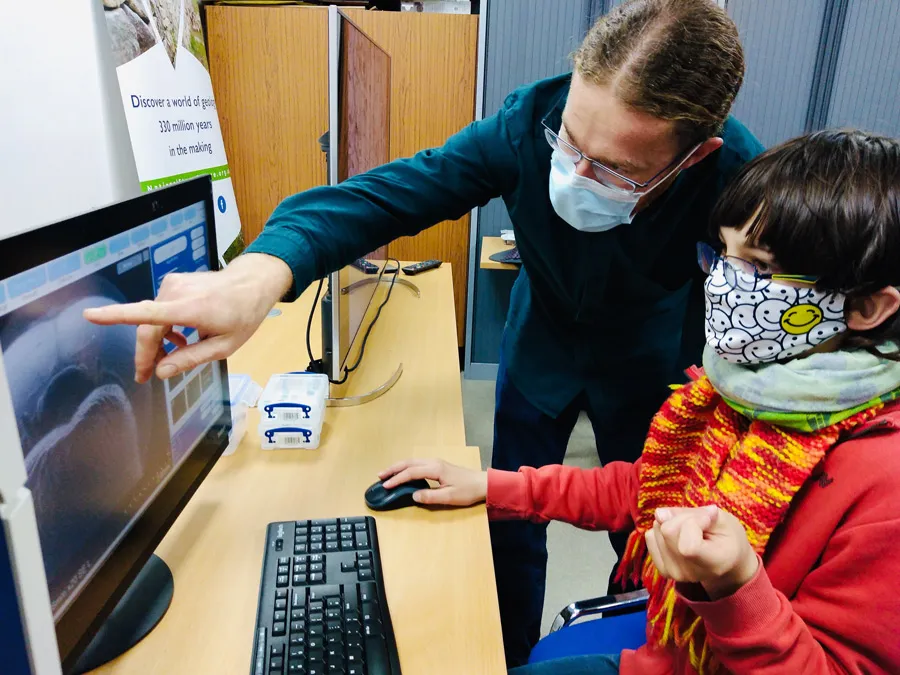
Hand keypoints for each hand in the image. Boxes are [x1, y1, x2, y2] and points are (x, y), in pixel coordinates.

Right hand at [83, 253, 292, 382]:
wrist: (253, 282)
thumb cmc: (243, 315)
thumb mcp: (224, 346)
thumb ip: (190, 359)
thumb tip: (161, 372)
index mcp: (190, 308)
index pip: (147, 314)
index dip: (116, 316)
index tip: (90, 315)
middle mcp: (177, 292)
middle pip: (148, 327)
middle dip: (144, 354)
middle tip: (144, 376)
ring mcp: (174, 284)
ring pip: (152, 318)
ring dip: (156, 340)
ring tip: (169, 358)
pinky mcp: (174, 282)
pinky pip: (159, 308)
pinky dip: (163, 326)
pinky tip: (178, 338)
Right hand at [378, 458, 486, 506]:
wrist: (482, 483)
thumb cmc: (467, 490)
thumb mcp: (449, 497)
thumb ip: (430, 496)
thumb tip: (413, 495)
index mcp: (435, 469)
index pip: (410, 472)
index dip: (397, 479)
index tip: (385, 485)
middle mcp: (433, 462)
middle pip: (408, 462)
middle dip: (393, 468)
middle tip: (379, 475)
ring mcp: (435, 462)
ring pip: (412, 461)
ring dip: (398, 466)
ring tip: (387, 473)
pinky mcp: (438, 465)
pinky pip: (417, 463)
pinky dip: (406, 467)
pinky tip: (402, 472)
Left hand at [644, 505, 758, 599]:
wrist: (728, 562)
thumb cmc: (729, 538)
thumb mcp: (722, 520)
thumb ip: (693, 514)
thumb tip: (659, 514)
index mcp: (713, 564)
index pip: (687, 545)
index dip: (694, 521)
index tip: (709, 519)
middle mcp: (690, 574)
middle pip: (667, 531)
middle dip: (682, 518)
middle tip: (700, 524)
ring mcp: (674, 574)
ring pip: (657, 530)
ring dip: (673, 522)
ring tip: (692, 532)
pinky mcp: (662, 569)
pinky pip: (650, 536)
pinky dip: (662, 529)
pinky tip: (680, 536)